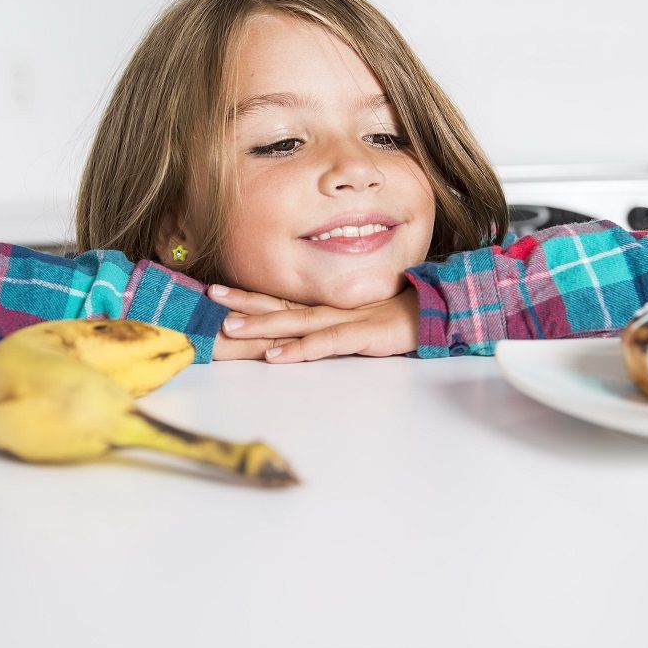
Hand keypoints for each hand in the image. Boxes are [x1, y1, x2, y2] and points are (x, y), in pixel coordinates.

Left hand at [206, 284, 419, 363]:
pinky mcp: (361, 336)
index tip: (217, 291)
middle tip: (210, 296)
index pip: (281, 299)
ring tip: (230, 328)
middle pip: (279, 304)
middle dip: (243, 301)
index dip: (249, 295)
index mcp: (326, 308)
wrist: (437, 314)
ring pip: (295, 322)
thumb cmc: (398, 320)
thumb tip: (302, 336)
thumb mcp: (357, 323)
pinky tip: (276, 356)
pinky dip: (298, 349)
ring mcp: (344, 321)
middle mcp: (329, 311)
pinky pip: (324, 344)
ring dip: (261, 324)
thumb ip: (331, 327)